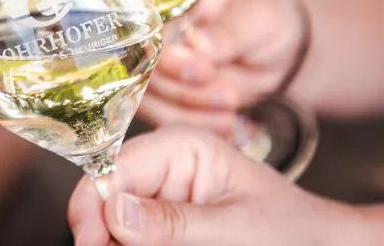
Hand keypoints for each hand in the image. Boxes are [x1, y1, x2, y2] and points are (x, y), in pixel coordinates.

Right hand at [68, 125, 351, 245]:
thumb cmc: (292, 230)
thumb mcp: (235, 230)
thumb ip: (172, 223)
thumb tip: (112, 213)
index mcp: (181, 146)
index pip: (114, 166)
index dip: (92, 203)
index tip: (90, 245)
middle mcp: (163, 165)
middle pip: (106, 196)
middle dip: (103, 233)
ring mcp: (161, 194)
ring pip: (114, 222)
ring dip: (117, 243)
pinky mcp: (163, 221)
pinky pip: (134, 237)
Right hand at [139, 0, 306, 131]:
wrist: (279, 49)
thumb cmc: (263, 20)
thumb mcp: (255, 17)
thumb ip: (225, 32)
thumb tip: (196, 43)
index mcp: (166, 3)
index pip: (146, 34)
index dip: (169, 59)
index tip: (206, 71)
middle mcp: (151, 36)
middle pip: (144, 73)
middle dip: (186, 92)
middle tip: (229, 97)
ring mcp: (154, 68)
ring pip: (150, 103)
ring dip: (191, 116)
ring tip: (230, 116)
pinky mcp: (163, 97)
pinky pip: (164, 119)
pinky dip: (196, 128)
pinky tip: (226, 127)